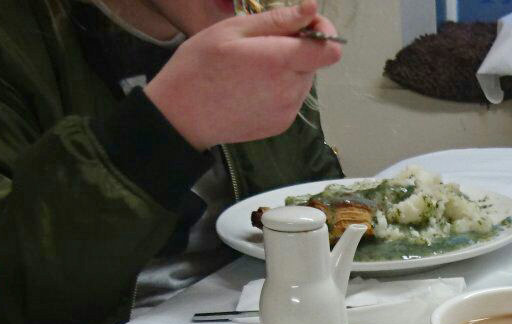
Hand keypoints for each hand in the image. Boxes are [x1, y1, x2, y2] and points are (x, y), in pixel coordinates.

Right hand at [144, 1, 342, 150]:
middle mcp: (290, 90)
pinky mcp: (281, 125)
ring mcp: (287, 111)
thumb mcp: (233, 30)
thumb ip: (278, 20)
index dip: (324, 33)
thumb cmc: (199, 67)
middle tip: (261, 46)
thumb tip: (311, 9)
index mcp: (280, 62)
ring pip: (303, 80)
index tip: (304, 25)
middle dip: (297, 49)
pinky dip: (279, 88)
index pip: (331, 49)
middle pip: (315, 62)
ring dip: (287, 69)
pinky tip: (251, 87)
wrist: (180, 116)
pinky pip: (291, 98)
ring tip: (251, 69)